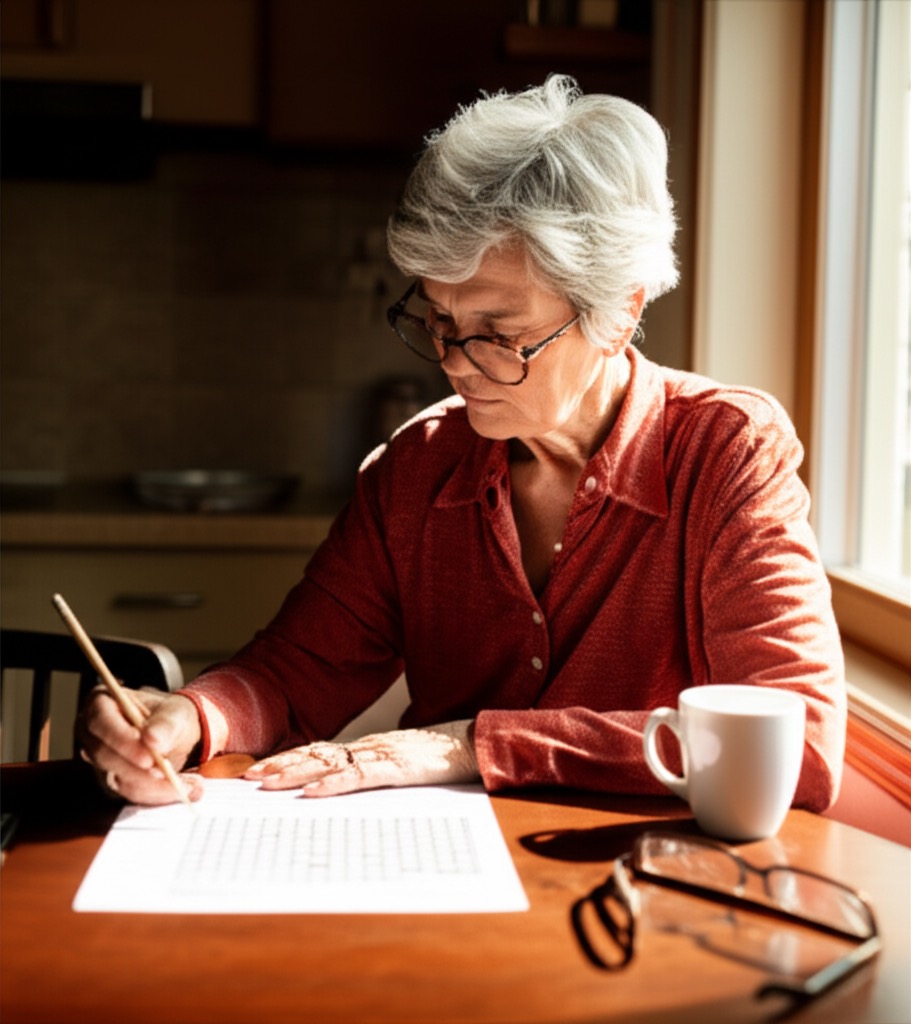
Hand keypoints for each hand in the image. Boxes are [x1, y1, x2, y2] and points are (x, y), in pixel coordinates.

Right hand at [76, 686, 203, 804]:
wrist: (175, 735)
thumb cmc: (169, 717)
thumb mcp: (175, 712)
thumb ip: (165, 723)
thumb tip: (153, 739)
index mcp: (102, 704)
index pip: (100, 721)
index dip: (122, 740)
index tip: (148, 756)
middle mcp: (94, 733)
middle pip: (104, 755)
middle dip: (137, 769)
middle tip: (168, 774)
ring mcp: (100, 759)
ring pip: (117, 779)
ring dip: (152, 785)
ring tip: (185, 783)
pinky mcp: (112, 781)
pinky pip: (130, 792)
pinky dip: (155, 793)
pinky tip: (179, 789)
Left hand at [243, 720, 478, 796]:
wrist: (472, 743)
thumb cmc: (440, 757)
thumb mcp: (402, 765)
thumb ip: (377, 772)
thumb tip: (350, 786)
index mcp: (368, 747)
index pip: (320, 751)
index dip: (289, 758)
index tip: (261, 768)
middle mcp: (367, 747)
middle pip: (315, 754)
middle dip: (279, 765)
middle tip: (247, 776)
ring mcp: (379, 756)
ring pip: (327, 763)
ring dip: (294, 772)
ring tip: (266, 782)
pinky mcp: (394, 768)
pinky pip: (356, 777)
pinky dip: (331, 784)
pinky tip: (311, 792)